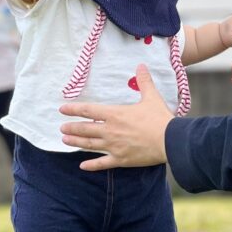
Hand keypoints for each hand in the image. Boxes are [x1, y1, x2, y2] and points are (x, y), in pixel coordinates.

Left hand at [59, 64, 173, 170]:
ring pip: (89, 145)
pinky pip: (102, 163)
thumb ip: (144, 82)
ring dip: (76, 142)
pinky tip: (82, 166)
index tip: (62, 109)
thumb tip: (141, 65)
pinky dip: (91, 165)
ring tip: (65, 141)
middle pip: (85, 129)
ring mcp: (114, 146)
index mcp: (115, 114)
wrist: (170, 141)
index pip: (88, 111)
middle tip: (61, 128)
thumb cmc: (160, 118)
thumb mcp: (151, 97)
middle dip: (71, 128)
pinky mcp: (120, 159)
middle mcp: (110, 130)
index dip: (74, 109)